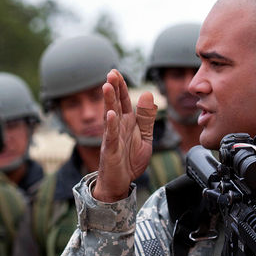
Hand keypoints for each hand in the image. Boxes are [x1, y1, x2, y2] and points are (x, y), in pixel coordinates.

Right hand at [92, 69, 157, 201]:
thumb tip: (148, 95)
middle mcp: (117, 127)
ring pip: (110, 116)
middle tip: (111, 73)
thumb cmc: (129, 160)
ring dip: (109, 101)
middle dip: (113, 88)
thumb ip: (146, 118)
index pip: (123, 101)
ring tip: (107, 86)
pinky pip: (110, 136)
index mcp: (126, 123)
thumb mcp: (145, 137)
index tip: (116, 72)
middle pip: (115, 104)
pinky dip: (110, 125)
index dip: (121, 87)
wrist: (120, 183)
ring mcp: (112, 138)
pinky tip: (110, 115)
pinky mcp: (111, 150)